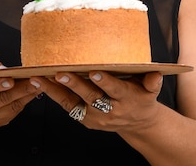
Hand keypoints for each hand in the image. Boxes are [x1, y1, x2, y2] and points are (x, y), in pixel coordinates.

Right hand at [0, 58, 39, 128]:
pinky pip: (12, 113)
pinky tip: (31, 93)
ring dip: (26, 96)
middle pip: (0, 99)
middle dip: (21, 89)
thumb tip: (4, 69)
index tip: (10, 80)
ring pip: (10, 108)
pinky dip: (23, 102)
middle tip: (36, 79)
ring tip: (39, 84)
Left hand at [29, 71, 162, 131]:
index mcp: (126, 99)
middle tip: (61, 73)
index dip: (105, 82)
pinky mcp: (83, 119)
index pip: (114, 90)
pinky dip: (52, 94)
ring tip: (40, 77)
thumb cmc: (141, 97)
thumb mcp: (150, 90)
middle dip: (75, 85)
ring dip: (54, 90)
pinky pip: (65, 105)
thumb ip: (152, 81)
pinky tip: (39, 82)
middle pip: (90, 96)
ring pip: (72, 102)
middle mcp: (109, 109)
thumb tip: (156, 72)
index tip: (95, 72)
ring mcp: (94, 117)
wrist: (136, 122)